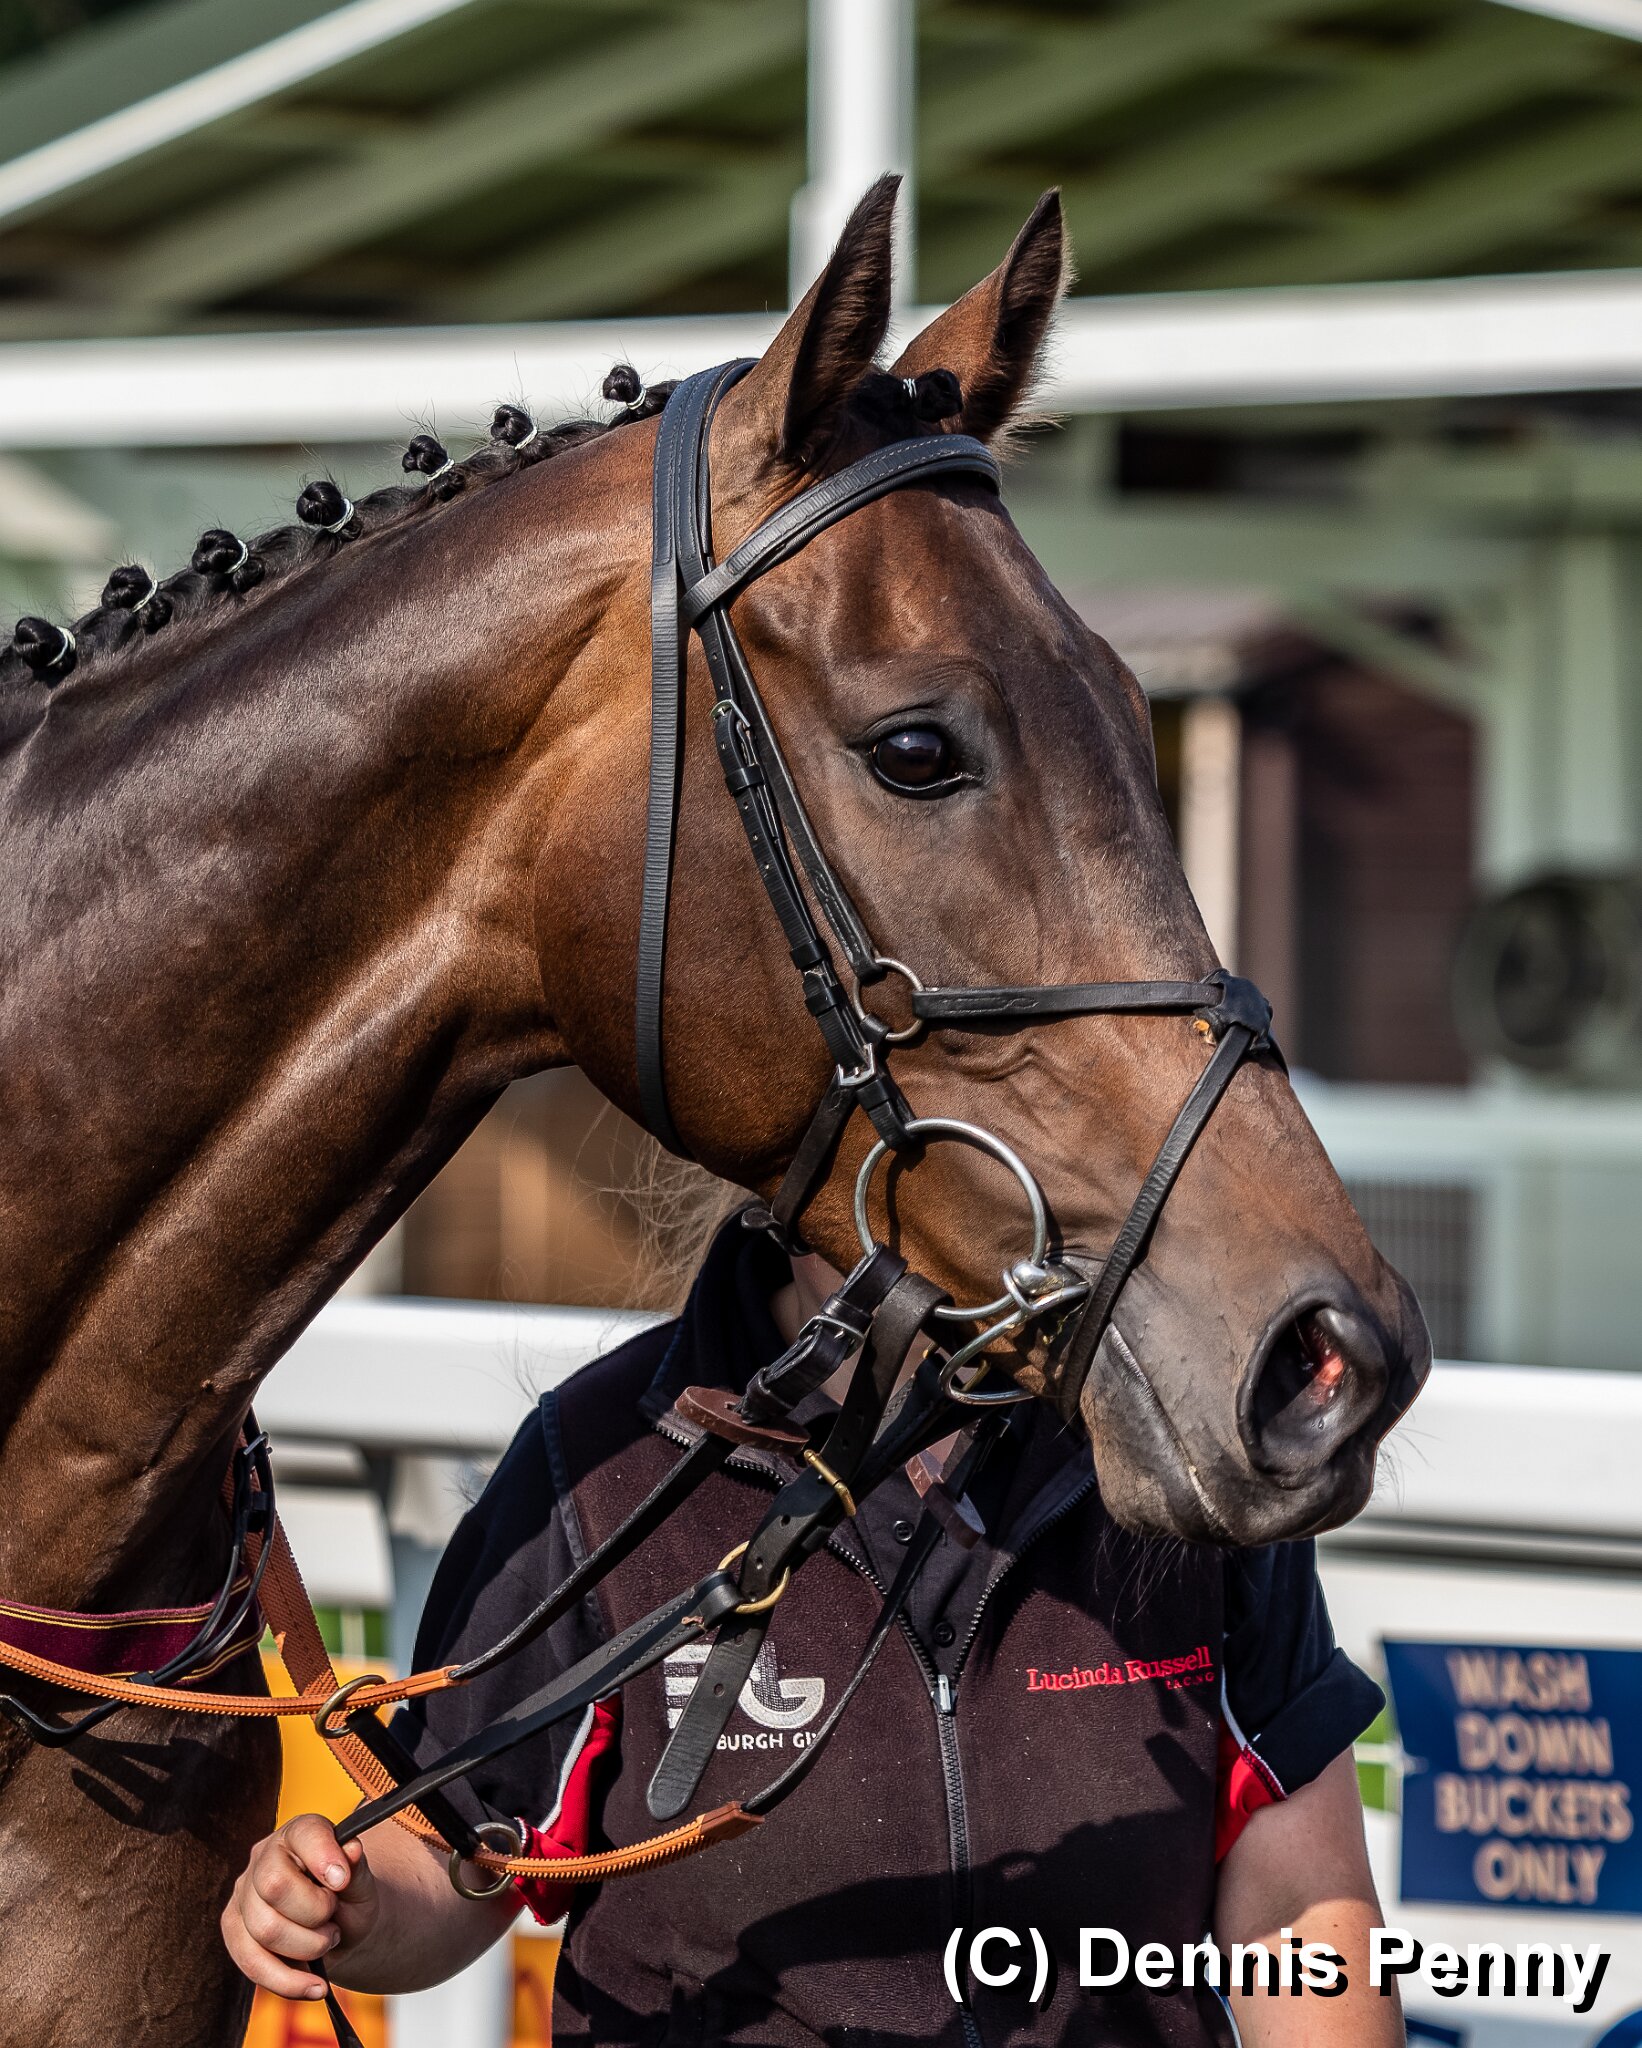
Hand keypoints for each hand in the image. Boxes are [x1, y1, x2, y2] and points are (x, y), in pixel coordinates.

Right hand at [222, 1814, 378, 2000]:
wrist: (338, 1929)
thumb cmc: (349, 1898)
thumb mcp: (362, 1883)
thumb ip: (357, 1868)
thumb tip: (352, 1850)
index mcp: (299, 1833)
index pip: (303, 1834)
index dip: (324, 1858)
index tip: (342, 1882)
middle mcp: (263, 1858)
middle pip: (275, 1886)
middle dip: (314, 1914)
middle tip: (334, 1921)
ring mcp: (243, 1895)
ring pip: (264, 1930)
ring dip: (307, 1948)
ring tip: (327, 1942)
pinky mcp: (234, 1932)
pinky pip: (252, 1964)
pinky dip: (288, 1981)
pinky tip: (315, 1986)